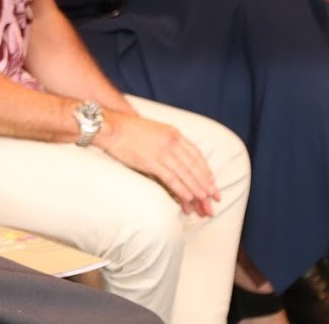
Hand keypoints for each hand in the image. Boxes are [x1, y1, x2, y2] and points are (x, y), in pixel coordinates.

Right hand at [97, 111, 220, 216]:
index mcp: (174, 133)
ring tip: (205, 201)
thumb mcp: (156, 131)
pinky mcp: (151, 161)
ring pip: (186, 174)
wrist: (113, 126)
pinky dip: (182, 189)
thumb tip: (178, 158)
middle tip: (215, 197)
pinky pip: (171, 178)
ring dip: (197, 189)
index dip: (206, 170)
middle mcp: (172, 142)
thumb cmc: (130, 129)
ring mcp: (162, 152)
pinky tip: (189, 198)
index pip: (196, 154)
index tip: (212, 182)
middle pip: (194, 166)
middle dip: (206, 183)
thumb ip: (168, 142)